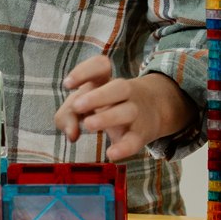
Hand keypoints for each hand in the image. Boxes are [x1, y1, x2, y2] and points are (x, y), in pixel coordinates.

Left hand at [55, 56, 194, 162]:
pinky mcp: (140, 135)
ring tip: (88, 125)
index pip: (100, 66)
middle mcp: (125, 92)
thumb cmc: (106, 105)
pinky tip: (111, 154)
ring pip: (128, 111)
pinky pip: (135, 141)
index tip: (67, 85)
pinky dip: (124, 148)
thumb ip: (68, 116)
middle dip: (96, 96)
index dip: (84, 71)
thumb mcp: (84, 105)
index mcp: (107, 81)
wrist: (153, 111)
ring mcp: (135, 112)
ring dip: (107, 118)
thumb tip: (71, 134)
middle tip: (77, 106)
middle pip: (118, 87)